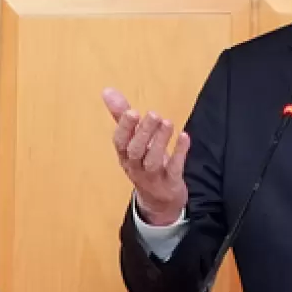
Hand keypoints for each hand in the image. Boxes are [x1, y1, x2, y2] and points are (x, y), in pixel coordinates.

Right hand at [103, 88, 189, 226]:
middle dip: (143, 133)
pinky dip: (179, 153)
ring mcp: (152, 177)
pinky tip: (184, 137)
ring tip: (167, 123)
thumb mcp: (132, 140)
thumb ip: (121, 115)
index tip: (132, 111)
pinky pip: (174, 169)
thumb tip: (107, 90)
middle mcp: (135, 166)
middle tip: (154, 114)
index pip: (120, 141)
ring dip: (160, 141)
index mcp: (124, 154)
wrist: (159, 200)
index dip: (125, 127)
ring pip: (152, 161)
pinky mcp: (169, 183)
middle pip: (135, 151)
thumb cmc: (143, 163)